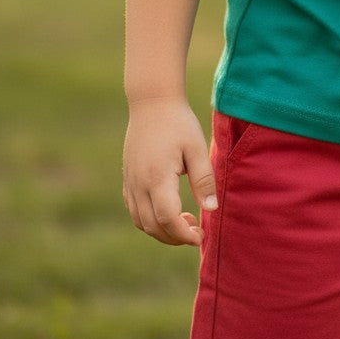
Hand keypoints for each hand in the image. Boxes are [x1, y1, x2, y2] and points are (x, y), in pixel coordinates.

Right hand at [123, 98, 217, 246]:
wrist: (152, 101)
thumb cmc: (178, 122)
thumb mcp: (196, 147)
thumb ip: (204, 179)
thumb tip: (211, 209)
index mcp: (158, 177)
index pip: (167, 219)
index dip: (184, 235)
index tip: (200, 236)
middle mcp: (139, 183)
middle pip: (152, 226)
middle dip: (175, 237)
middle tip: (196, 229)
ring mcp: (130, 181)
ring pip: (141, 221)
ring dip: (161, 230)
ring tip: (184, 219)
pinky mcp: (127, 177)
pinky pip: (134, 209)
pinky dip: (149, 219)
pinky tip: (167, 209)